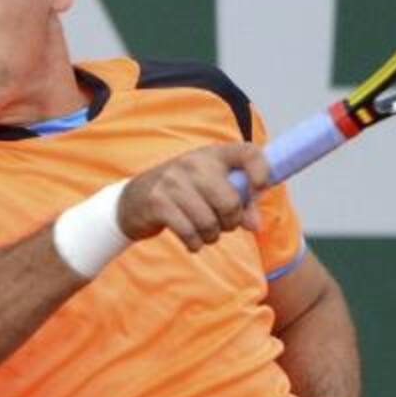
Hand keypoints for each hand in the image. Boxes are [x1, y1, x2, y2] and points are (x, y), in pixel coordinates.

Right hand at [117, 143, 269, 251]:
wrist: (133, 200)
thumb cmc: (184, 194)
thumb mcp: (212, 189)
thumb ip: (241, 203)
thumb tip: (255, 225)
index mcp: (213, 154)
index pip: (248, 153)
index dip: (262, 171)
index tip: (260, 189)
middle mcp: (194, 162)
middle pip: (230, 202)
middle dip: (231, 222)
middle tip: (223, 224)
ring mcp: (173, 181)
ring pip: (210, 223)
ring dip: (211, 236)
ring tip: (204, 232)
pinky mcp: (158, 202)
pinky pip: (190, 233)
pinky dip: (195, 243)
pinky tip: (192, 240)